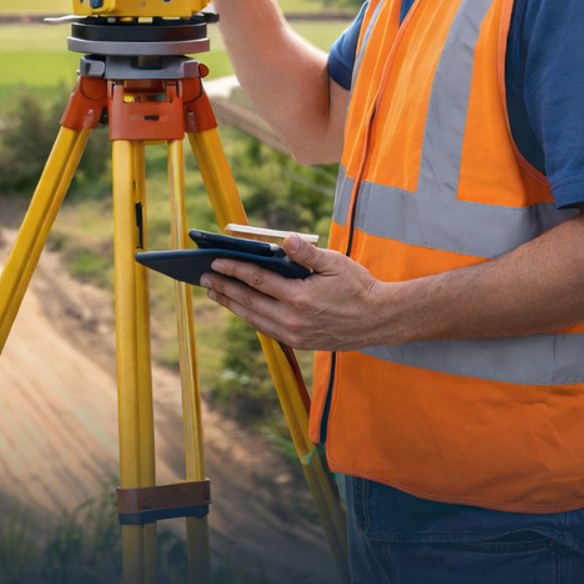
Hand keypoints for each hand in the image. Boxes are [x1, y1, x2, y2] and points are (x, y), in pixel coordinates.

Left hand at [202, 234, 396, 350]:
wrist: (380, 319)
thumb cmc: (358, 287)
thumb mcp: (336, 263)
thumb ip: (307, 254)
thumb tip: (285, 240)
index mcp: (301, 298)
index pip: (257, 281)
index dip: (233, 269)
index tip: (214, 261)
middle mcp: (293, 320)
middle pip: (248, 301)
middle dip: (223, 288)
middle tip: (204, 277)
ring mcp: (294, 335)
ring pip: (253, 318)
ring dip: (231, 304)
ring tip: (214, 292)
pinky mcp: (299, 343)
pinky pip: (266, 329)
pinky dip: (249, 316)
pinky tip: (240, 306)